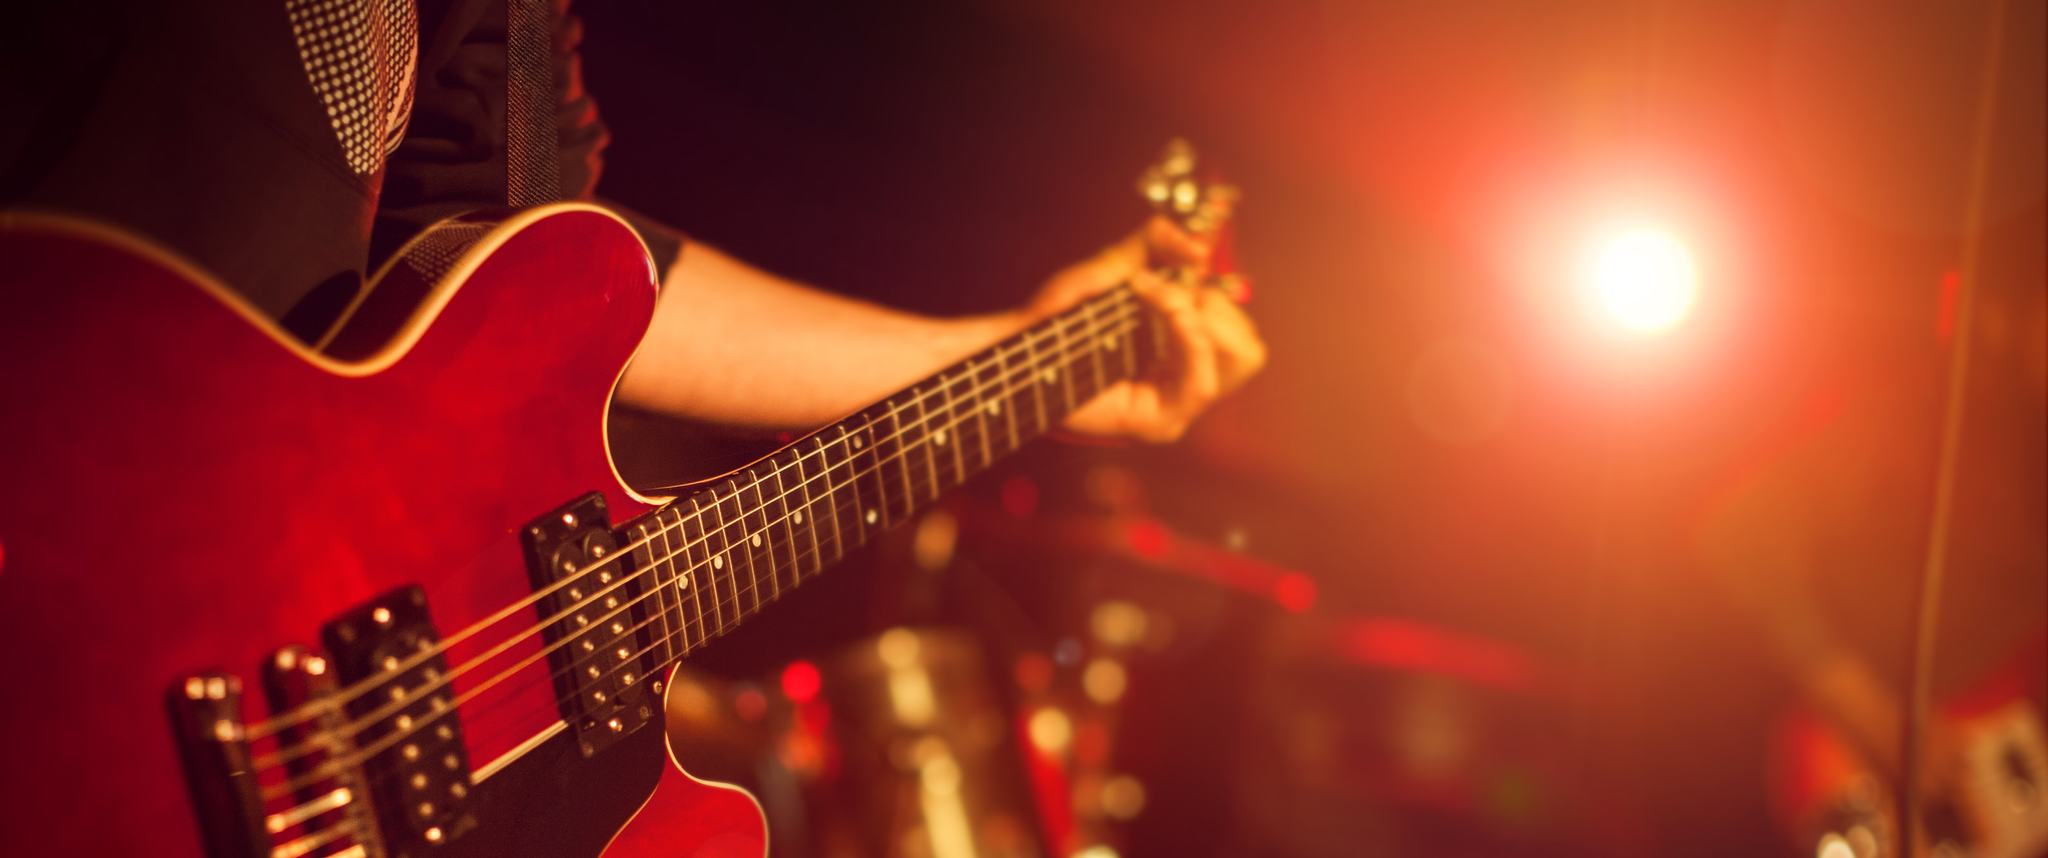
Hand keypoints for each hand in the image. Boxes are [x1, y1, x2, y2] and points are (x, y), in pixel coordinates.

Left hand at [1021, 216, 1266, 442]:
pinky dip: (1184, 330)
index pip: (1241, 332)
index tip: (1176, 266)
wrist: (1020, 345)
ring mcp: (1176, 407)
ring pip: (1239, 358)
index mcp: (1184, 356)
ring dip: (1197, 313)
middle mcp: (1185, 385)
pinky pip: (1203, 379)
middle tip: (1162, 293)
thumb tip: (1197, 246)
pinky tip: (1154, 306)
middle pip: (1250, 347)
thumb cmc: (1058, 316)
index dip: (1214, 291)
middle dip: (1211, 304)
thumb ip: (1154, 243)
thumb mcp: (1114, 267)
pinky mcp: (1161, 422)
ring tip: (1153, 299)